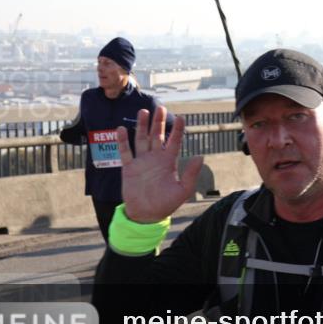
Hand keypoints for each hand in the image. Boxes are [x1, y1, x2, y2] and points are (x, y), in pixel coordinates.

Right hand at [118, 107, 202, 222]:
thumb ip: (191, 174)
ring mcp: (141, 161)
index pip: (174, 141)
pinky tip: (121, 129)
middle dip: (159, 122)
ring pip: (142, 139)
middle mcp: (155, 158)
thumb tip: (201, 156)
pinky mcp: (129, 168)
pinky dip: (123, 141)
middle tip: (161, 108)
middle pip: (157, 135)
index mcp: (169, 162)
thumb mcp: (183, 190)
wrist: (146, 215)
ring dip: (142, 126)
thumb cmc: (166, 204)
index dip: (178, 130)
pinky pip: (125, 152)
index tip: (182, 117)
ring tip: (143, 111)